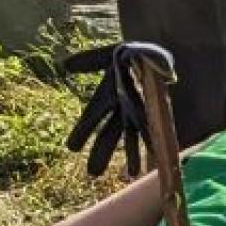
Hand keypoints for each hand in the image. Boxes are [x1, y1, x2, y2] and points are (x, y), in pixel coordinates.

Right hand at [59, 41, 178, 178]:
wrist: (160, 51)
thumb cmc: (133, 52)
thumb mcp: (110, 54)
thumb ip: (89, 60)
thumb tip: (65, 65)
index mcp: (108, 97)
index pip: (92, 118)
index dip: (83, 132)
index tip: (72, 147)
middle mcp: (123, 109)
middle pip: (111, 134)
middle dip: (103, 153)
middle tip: (93, 172)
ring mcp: (141, 113)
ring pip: (134, 139)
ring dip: (133, 155)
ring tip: (130, 174)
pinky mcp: (159, 113)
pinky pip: (157, 132)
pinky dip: (156, 147)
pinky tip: (157, 163)